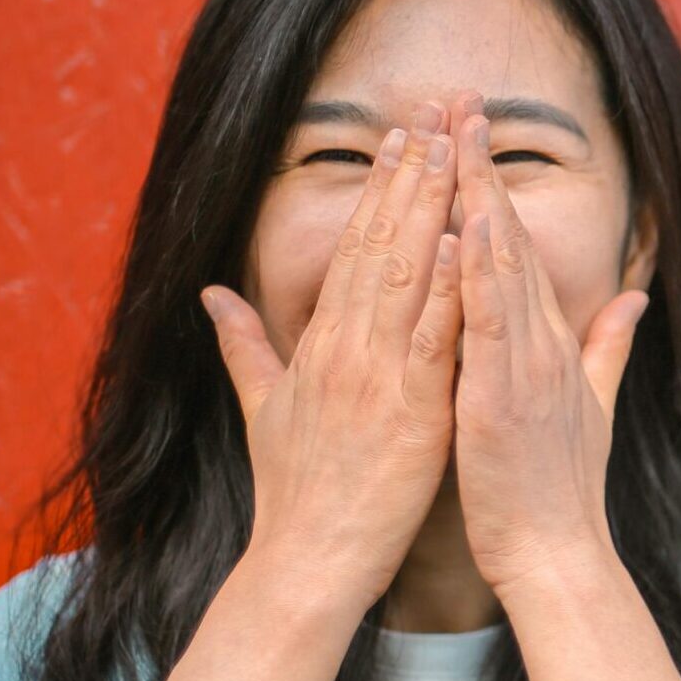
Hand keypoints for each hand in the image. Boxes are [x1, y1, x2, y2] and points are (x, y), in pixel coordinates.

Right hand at [201, 103, 462, 610]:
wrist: (307, 560)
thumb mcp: (261, 409)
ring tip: (454, 154)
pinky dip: (448, 292)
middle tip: (435, 120)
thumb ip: (244, 346)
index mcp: (318, 346)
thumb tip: (213, 294)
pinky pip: (433, 343)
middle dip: (409, 180)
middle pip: (381, 248)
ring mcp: (378, 380)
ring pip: (407, 280)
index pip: (352, 252)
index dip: (378, 194)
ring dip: (432, 212)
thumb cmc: (292, 491)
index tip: (400, 143)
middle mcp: (345, 351)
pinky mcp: (412, 415)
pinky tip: (466, 244)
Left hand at [448, 94, 650, 600]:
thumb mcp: (592, 408)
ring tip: (457, 135)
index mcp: (550, 344)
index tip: (473, 136)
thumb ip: (611, 347)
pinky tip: (464, 222)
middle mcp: (541, 344)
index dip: (495, 189)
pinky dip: (479, 271)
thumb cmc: (559, 490)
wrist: (559, 555)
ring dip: (478, 197)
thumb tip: (634, 297)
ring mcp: (525, 367)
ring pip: (500, 266)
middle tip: (462, 101)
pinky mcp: (500, 398)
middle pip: (509, 240)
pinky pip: (489, 324)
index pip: (518, 252)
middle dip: (483, 169)